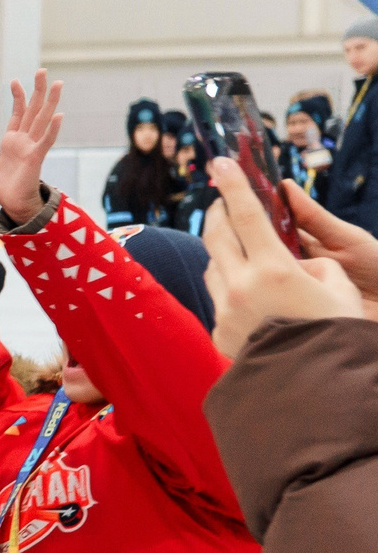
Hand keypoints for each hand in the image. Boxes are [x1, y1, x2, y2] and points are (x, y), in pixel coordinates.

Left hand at [0, 71, 64, 222]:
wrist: (9, 203)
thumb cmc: (0, 186)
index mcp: (12, 140)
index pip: (17, 113)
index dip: (17, 97)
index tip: (15, 81)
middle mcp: (25, 140)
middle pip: (34, 110)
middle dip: (38, 90)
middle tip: (43, 71)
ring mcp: (32, 147)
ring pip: (44, 120)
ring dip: (51, 102)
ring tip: (58, 84)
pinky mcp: (36, 158)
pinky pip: (46, 141)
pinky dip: (53, 129)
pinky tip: (60, 116)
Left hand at [204, 161, 367, 353]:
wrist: (314, 388)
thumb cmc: (335, 334)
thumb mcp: (339, 290)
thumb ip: (315, 266)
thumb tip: (295, 263)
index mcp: (274, 269)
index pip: (245, 216)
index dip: (233, 186)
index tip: (220, 163)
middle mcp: (241, 286)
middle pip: (217, 236)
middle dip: (218, 213)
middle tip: (223, 201)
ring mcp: (225, 310)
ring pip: (213, 267)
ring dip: (223, 253)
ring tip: (240, 250)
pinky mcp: (218, 332)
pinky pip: (218, 299)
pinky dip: (229, 289)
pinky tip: (248, 296)